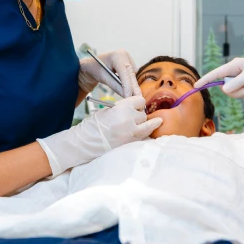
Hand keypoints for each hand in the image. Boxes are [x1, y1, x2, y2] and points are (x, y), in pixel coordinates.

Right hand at [37, 95, 161, 175]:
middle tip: (134, 117)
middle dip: (140, 115)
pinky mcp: (131, 143)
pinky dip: (147, 132)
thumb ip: (122, 109)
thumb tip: (133, 109)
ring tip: (157, 121)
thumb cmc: (94, 125)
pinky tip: (152, 130)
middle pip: (143, 114)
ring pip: (147, 125)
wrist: (86, 142)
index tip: (136, 105)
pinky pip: (144, 136)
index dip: (138, 103)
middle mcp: (129, 119)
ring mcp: (131, 132)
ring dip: (148, 124)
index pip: (140, 101)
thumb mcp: (108, 110)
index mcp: (122, 107)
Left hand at [79, 50, 138, 97]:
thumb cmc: (94, 69)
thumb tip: (126, 96)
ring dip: (132, 85)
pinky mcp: (129, 63)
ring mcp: (127, 58)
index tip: (129, 97)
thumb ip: (115, 86)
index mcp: (117, 56)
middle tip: (137, 99)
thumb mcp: (103, 78)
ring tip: (132, 96)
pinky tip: (129, 89)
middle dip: (133, 87)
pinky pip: (132, 74)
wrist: (91, 65)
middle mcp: (124, 55)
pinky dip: (130, 82)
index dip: (128, 86)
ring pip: (133, 75)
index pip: (125, 72)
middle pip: (131, 74)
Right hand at [195, 55, 243, 99]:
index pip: (216, 74)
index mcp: (234, 67)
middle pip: (228, 89)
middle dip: (240, 92)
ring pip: (237, 94)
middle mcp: (235, 74)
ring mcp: (242, 81)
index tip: (196, 86)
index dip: (206, 80)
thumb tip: (224, 90)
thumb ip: (237, 83)